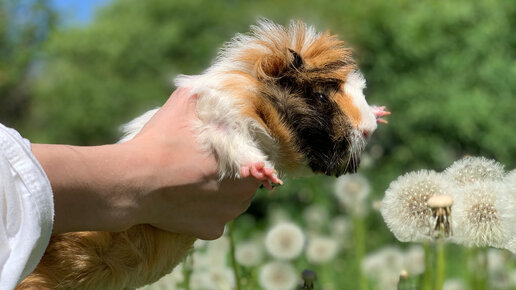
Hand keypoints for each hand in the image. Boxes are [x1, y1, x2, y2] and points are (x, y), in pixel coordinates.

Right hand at [128, 88, 260, 238]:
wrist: (132, 183)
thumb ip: (206, 92)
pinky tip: (188, 199)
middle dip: (231, 172)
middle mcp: (243, 196)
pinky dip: (206, 211)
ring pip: (232, 202)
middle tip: (205, 164)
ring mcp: (227, 216)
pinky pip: (215, 219)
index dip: (238, 152)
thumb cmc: (161, 143)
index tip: (219, 150)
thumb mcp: (184, 104)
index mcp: (245, 166)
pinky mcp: (210, 232)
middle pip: (245, 181)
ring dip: (221, 193)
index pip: (255, 160)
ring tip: (195, 180)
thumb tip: (215, 84)